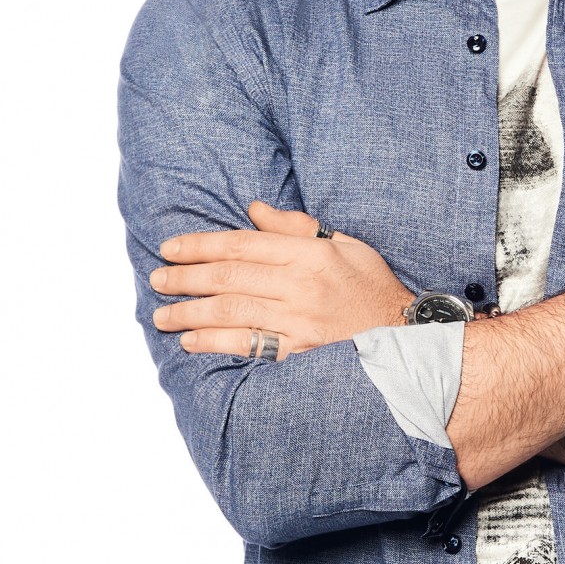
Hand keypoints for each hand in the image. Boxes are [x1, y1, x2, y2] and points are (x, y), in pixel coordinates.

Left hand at [149, 201, 413, 358]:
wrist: (407, 336)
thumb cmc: (372, 288)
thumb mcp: (344, 244)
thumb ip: (296, 227)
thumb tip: (254, 210)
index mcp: (310, 254)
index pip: (241, 243)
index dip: (200, 245)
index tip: (170, 248)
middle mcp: (301, 286)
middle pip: (228, 277)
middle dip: (185, 278)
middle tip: (156, 280)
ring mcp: (300, 322)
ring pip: (230, 312)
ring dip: (190, 313)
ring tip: (162, 314)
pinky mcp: (300, 353)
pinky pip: (248, 346)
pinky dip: (214, 343)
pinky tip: (191, 341)